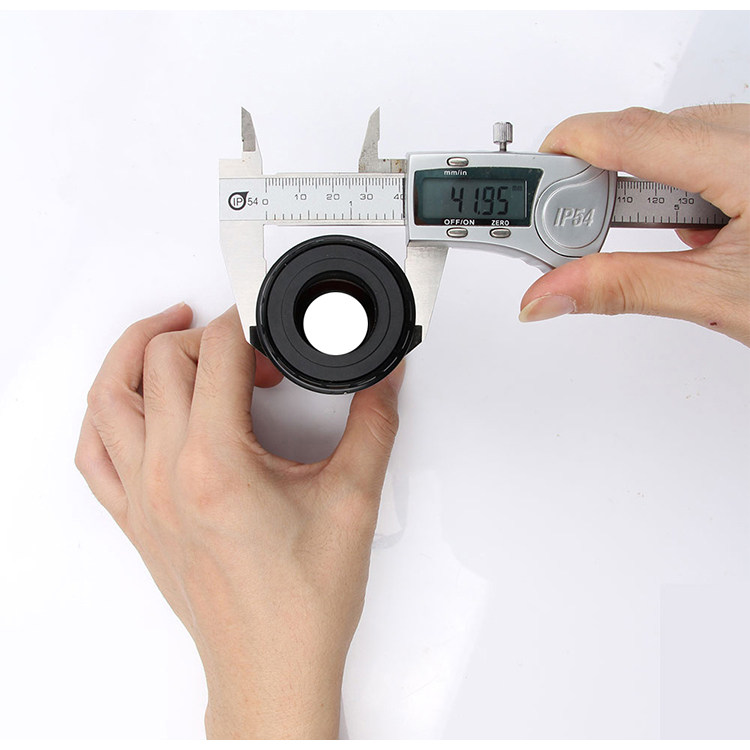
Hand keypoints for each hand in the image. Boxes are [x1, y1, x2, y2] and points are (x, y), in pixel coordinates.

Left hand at [75, 303, 404, 738]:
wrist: (272, 668)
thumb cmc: (303, 605)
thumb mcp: (354, 500)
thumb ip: (374, 423)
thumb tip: (383, 378)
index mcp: (216, 464)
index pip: (217, 352)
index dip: (248, 322)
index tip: (272, 329)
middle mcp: (166, 475)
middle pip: (162, 361)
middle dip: (209, 336)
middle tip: (252, 354)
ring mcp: (142, 498)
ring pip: (108, 397)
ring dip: (135, 355)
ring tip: (171, 338)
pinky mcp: (135, 521)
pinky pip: (92, 453)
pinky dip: (105, 414)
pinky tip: (133, 406)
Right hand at [519, 104, 749, 346]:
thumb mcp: (721, 298)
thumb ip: (624, 289)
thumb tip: (549, 294)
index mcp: (746, 159)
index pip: (627, 134)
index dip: (563, 153)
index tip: (523, 186)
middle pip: (639, 136)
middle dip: (593, 187)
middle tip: (568, 240)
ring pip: (667, 143)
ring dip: (635, 194)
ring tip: (639, 246)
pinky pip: (697, 149)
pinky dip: (671, 189)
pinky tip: (681, 231)